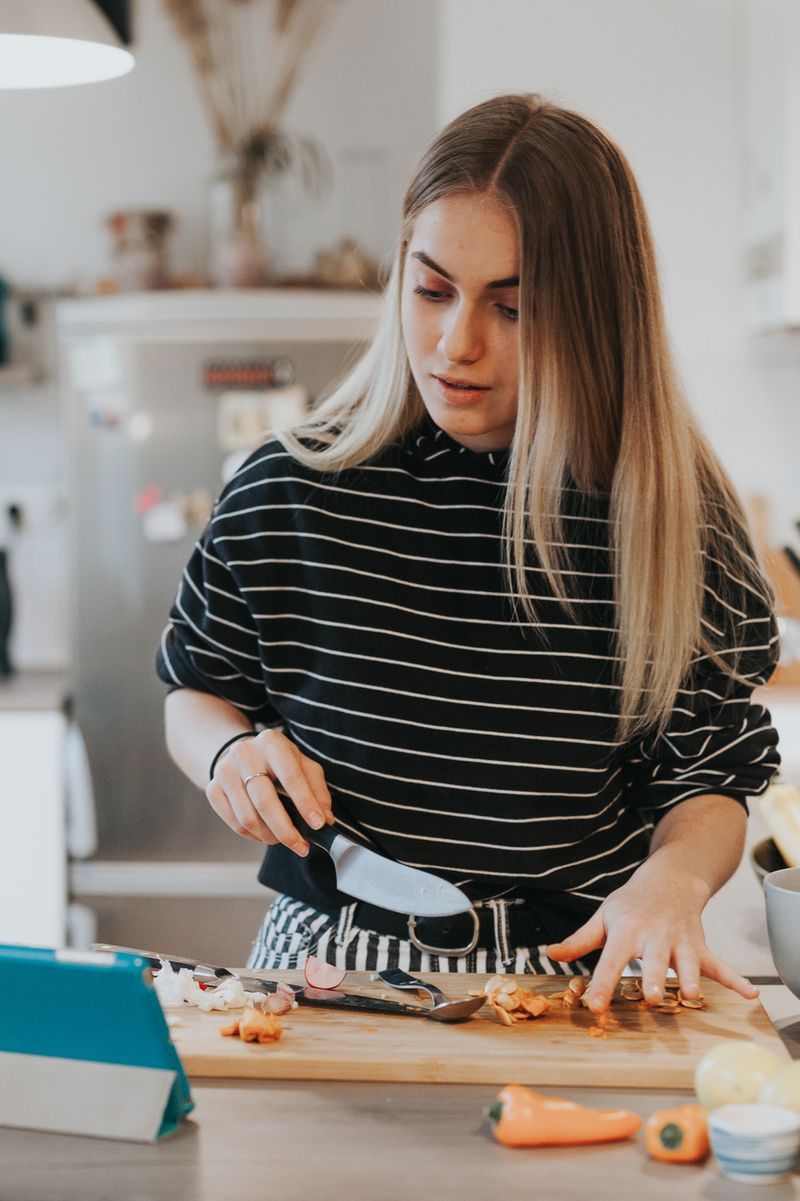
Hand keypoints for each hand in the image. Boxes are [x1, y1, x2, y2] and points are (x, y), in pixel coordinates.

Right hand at [206, 728, 332, 855]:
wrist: (242, 754)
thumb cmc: (279, 762)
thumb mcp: (303, 766)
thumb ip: (317, 791)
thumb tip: (325, 819)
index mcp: (272, 742)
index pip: (291, 776)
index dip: (305, 803)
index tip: (317, 825)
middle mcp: (244, 754)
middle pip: (264, 801)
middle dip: (286, 830)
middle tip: (301, 846)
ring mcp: (225, 772)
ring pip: (248, 817)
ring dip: (270, 836)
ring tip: (284, 838)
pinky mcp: (213, 789)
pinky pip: (235, 823)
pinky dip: (254, 835)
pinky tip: (266, 833)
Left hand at [545, 859, 758, 1013]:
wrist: (669, 878)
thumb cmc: (632, 904)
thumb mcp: (603, 917)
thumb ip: (580, 940)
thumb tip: (550, 954)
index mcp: (626, 932)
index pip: (610, 961)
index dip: (601, 984)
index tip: (594, 1006)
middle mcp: (654, 937)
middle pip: (653, 961)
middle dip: (654, 979)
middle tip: (652, 998)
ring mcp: (680, 941)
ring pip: (687, 961)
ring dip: (690, 978)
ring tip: (691, 995)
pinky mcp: (699, 946)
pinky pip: (719, 965)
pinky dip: (735, 980)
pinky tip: (750, 996)